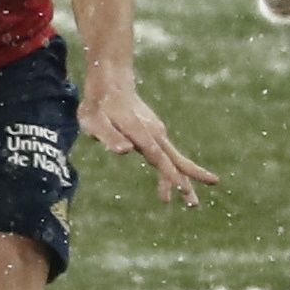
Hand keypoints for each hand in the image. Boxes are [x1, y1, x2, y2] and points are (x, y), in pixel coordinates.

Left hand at [78, 80, 215, 204]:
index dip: (169, 173)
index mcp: (141, 132)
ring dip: (183, 180)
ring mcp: (156, 133)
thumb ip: (110, 136)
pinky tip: (170, 186)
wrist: (111, 84)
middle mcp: (154, 133)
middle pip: (174, 160)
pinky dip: (172, 171)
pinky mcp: (154, 134)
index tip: (182, 189)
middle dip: (186, 180)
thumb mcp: (95, 122)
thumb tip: (125, 151)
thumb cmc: (99, 105)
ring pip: (173, 160)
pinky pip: (166, 156)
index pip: (158, 156)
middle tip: (194, 204)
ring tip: (191, 203)